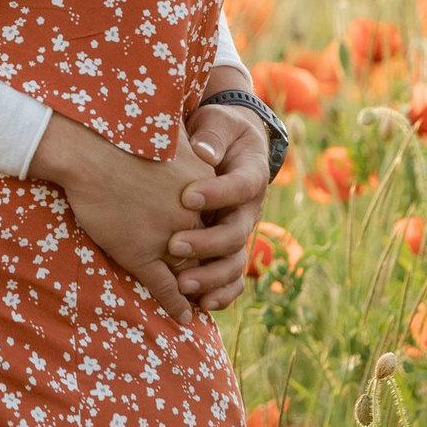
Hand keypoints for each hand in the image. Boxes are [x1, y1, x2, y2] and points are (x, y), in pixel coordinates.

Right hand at [31, 114, 213, 324]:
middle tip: (215, 282)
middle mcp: (193, 216)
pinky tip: (183, 317)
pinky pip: (166, 288)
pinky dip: (175, 305)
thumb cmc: (123, 133)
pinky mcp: (142, 255)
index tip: (214, 243)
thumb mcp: (170, 129)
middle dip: (213, 268)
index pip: (219, 219)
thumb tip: (194, 125)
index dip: (216, 235)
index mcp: (206, 186)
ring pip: (191, 274)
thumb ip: (190, 134)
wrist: (87, 148)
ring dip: (198, 292)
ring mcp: (169, 239)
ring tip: (202, 303)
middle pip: (210, 249)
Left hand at [172, 101, 273, 311]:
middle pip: (237, 233)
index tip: (187, 196)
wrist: (229, 143)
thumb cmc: (219, 131)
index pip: (240, 186)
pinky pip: (232, 277)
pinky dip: (221, 293)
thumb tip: (203, 150)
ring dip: (211, 276)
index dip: (217, 193)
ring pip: (235, 262)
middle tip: (175, 246)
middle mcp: (249, 209)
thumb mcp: (218, 123)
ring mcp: (239, 231)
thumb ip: (213, 135)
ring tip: (182, 285)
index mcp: (251, 175)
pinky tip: (201, 304)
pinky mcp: (228, 248)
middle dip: (207, 243)